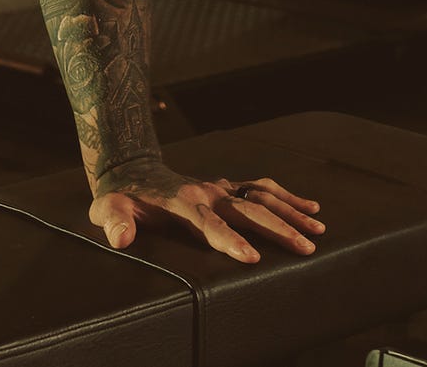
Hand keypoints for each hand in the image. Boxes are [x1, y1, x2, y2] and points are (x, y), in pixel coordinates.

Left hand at [89, 157, 323, 263]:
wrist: (131, 168)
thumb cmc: (121, 196)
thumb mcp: (108, 208)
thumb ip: (114, 222)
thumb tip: (121, 238)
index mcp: (183, 203)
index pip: (209, 224)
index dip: (229, 240)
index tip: (251, 257)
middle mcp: (207, 192)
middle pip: (248, 210)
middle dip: (277, 228)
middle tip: (306, 247)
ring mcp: (219, 187)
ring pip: (262, 196)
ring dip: (290, 211)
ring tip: (318, 229)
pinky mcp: (227, 186)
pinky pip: (262, 188)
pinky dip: (287, 196)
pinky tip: (310, 206)